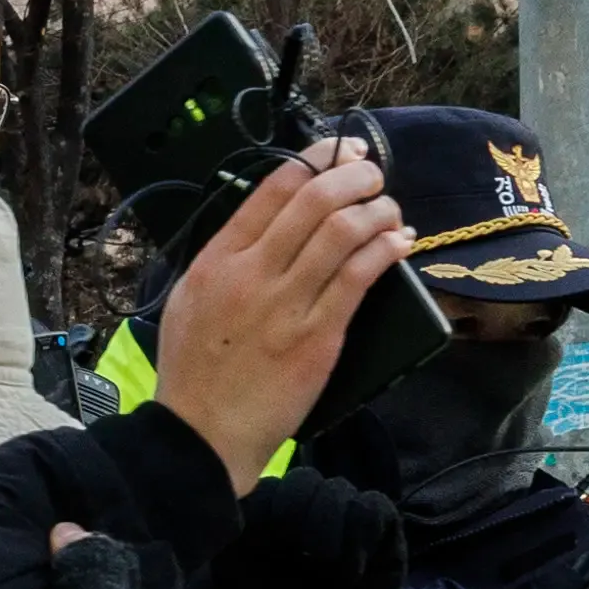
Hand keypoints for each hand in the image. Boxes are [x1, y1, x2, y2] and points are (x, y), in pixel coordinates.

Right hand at [149, 141, 409, 493]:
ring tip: (389, 210)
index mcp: (219, 259)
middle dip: (355, 176)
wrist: (201, 435)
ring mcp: (286, 305)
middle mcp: (253, 273)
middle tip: (373, 175)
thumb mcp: (190, 299)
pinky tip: (398, 243)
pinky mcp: (318, 338)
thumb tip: (268, 226)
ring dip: (377, 210)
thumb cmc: (195, 372)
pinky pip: (359, 278)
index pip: (274, 187)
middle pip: (314, 199)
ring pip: (343, 232)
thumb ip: (226, 259)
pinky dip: (386, 250)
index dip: (317, 159)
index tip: (340, 154)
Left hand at [200, 473, 405, 588]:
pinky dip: (359, 534)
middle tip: (294, 553)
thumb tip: (252, 493)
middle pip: (306, 480)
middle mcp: (311, 511)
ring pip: (338, 489)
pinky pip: (373, 508)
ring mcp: (348, 521)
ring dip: (326, 524)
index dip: (265, 509)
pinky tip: (348, 572)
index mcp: (271, 515)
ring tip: (323, 566)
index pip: (271, 483)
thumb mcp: (234, 566)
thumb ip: (240, 521)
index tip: (260, 546)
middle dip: (295, 512)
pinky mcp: (384, 537)